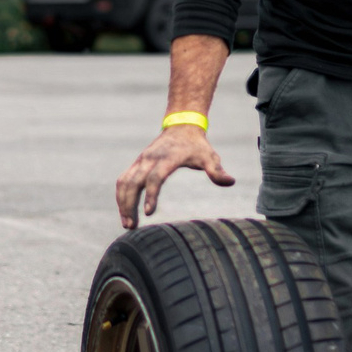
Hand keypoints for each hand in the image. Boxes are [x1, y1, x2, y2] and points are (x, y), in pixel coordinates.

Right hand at [115, 124, 235, 229]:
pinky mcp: (136, 164)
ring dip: (122, 203)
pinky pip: (123, 180)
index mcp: (167, 158)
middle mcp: (150, 159)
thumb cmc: (197, 145)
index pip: (155, 178)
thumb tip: (230, 182)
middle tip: (131, 226)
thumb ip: (217, 171)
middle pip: (133, 182)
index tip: (148, 213)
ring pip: (124, 182)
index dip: (151, 195)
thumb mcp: (209, 156)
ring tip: (127, 224)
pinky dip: (121, 196)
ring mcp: (141, 161)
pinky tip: (125, 212)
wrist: (181, 126)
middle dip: (129, 204)